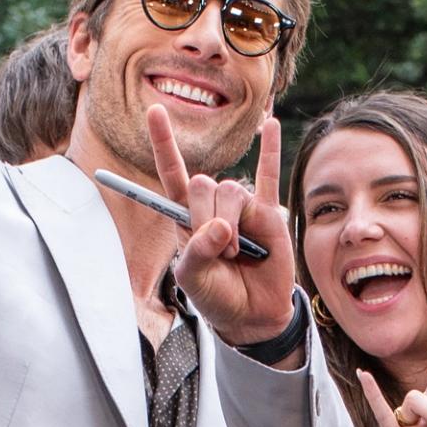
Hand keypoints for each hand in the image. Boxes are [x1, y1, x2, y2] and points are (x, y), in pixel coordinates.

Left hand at [151, 109, 298, 347]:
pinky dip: (270, 149)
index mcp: (186, 216)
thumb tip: (222, 227)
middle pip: (204, 184)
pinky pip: (269, 175)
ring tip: (237, 253)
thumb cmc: (217, 295)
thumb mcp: (193, 279)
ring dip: (232, 225)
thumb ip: (198, 251)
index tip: (155, 111)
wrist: (251, 315)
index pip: (173, 174)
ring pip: (231, 192)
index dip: (164, 144)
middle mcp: (212, 206)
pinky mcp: (268, 213)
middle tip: (218, 251)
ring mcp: (241, 207)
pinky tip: (271, 123)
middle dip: (206, 216)